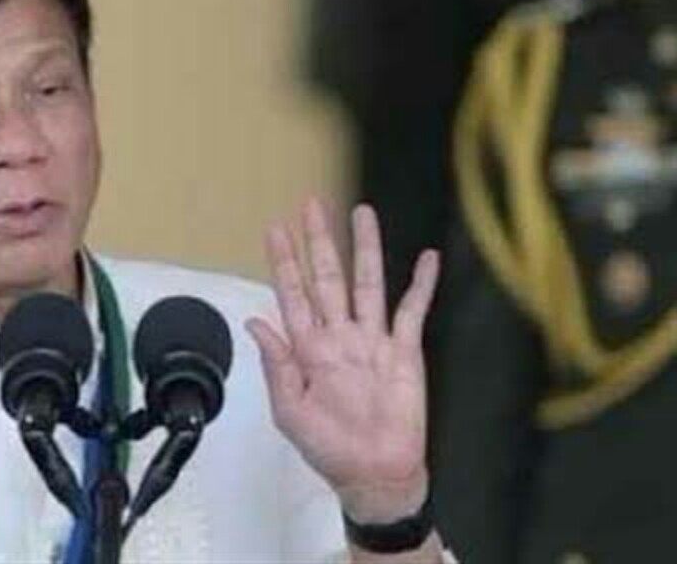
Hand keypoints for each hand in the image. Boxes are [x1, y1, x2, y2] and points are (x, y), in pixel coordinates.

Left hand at [247, 199, 439, 522]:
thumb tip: (255, 322)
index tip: (274, 230)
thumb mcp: (289, 410)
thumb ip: (275, 364)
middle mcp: (339, 336)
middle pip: (328, 277)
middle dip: (319, 241)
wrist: (374, 474)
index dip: (284, 261)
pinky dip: (421, 284)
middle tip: (311, 205)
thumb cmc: (329, 448)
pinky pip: (413, 311)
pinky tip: (425, 258)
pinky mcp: (404, 352)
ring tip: (361, 213)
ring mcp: (372, 340)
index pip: (293, 293)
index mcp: (307, 349)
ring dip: (365, 248)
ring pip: (368, 283)